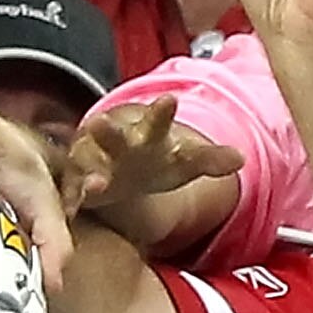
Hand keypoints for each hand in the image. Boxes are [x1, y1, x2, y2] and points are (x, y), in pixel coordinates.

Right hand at [66, 98, 243, 217]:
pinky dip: (72, 202)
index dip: (162, 113)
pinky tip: (71, 212)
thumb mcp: (184, 162)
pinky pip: (71, 193)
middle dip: (106, 131)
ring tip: (95, 184)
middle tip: (99, 123)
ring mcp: (93, 162)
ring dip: (88, 173)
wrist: (120, 167)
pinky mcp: (77, 184)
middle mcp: (116, 144)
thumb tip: (241, 158)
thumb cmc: (154, 161)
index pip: (156, 121)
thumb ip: (209, 160)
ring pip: (86, 164)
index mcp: (146, 135)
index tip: (169, 100)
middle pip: (112, 137)